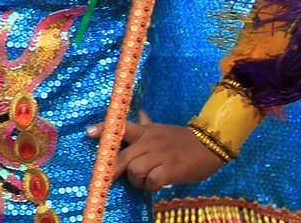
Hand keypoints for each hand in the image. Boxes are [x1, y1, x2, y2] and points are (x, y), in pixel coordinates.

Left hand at [87, 115, 225, 191]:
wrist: (211, 145)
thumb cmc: (184, 140)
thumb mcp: (164, 130)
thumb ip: (148, 124)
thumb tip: (140, 113)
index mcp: (148, 132)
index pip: (123, 128)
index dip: (105, 130)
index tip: (89, 133)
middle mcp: (151, 142)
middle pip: (123, 157)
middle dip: (114, 170)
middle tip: (108, 179)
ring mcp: (161, 155)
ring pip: (135, 170)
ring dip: (138, 180)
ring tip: (147, 180)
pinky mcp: (171, 169)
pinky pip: (152, 181)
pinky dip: (152, 186)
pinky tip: (159, 184)